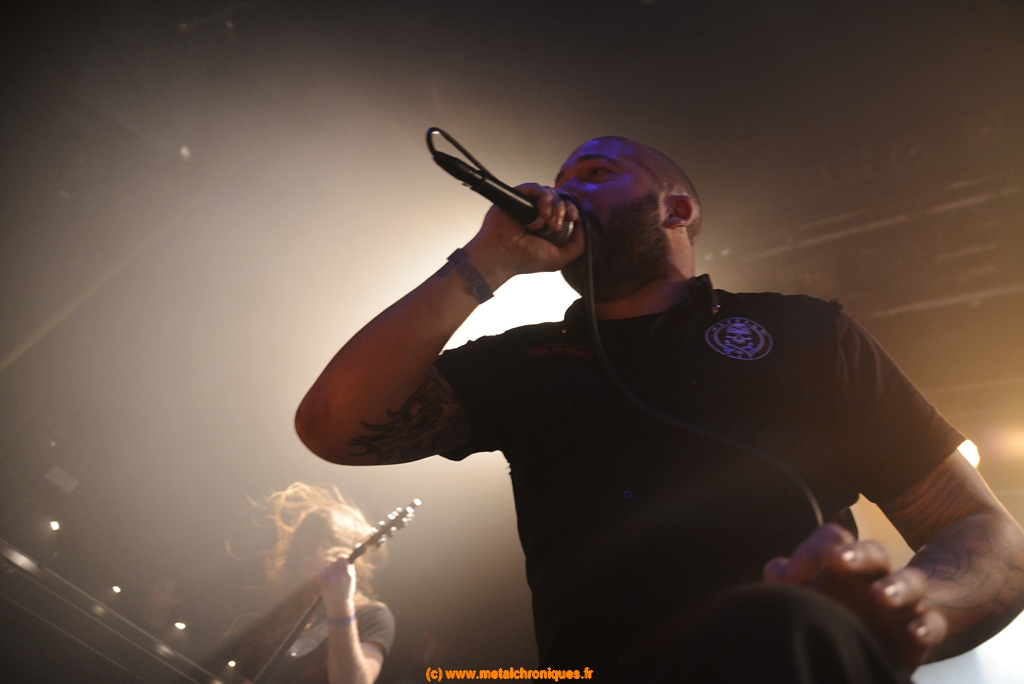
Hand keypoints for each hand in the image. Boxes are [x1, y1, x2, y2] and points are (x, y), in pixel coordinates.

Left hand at [318, 556, 356, 618]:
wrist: (340, 606)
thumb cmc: (346, 591)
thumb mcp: (351, 579)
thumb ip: (348, 567)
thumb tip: (341, 555)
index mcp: (349, 575)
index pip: (342, 559)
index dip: (340, 558)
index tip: (339, 559)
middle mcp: (341, 577)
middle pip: (333, 563)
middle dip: (333, 565)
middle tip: (334, 571)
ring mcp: (332, 581)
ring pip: (327, 567)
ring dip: (328, 570)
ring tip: (331, 576)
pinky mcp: (325, 584)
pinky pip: (322, 573)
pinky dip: (324, 575)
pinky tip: (327, 580)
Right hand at [464, 183, 583, 285]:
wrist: (502, 255)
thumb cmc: (525, 259)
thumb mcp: (560, 258)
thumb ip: (578, 245)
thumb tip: (585, 226)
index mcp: (550, 224)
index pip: (568, 208)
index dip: (574, 210)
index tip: (575, 219)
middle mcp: (540, 212)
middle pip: (561, 198)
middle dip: (565, 209)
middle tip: (557, 225)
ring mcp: (529, 203)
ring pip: (550, 192)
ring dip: (554, 206)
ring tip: (547, 223)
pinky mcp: (518, 195)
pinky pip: (535, 188)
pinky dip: (542, 198)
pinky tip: (540, 215)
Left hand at [763, 524, 947, 670]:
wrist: (890, 634)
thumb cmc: (844, 606)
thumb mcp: (816, 592)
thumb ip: (794, 580)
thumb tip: (776, 570)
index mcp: (848, 562)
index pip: (834, 539)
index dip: (812, 551)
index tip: (790, 577)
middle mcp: (877, 575)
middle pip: (873, 553)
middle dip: (855, 554)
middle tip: (837, 560)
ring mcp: (904, 601)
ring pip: (909, 583)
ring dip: (895, 587)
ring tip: (879, 596)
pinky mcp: (920, 628)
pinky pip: (932, 623)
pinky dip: (926, 627)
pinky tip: (915, 633)